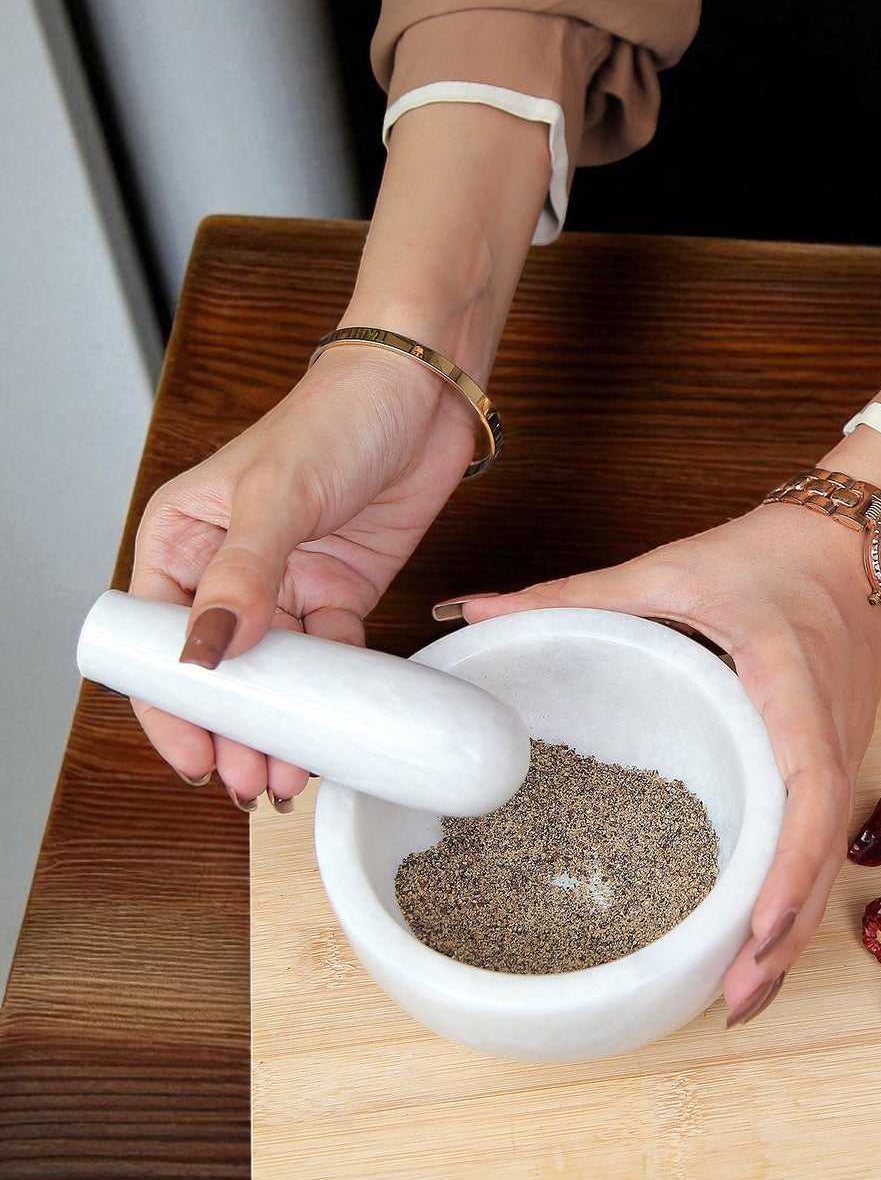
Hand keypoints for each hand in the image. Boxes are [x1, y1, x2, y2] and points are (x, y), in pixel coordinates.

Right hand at [129, 348, 476, 807]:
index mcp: (183, 539)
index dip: (172, 704)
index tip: (196, 757)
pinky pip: (332, 659)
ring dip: (285, 725)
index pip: (158, 638)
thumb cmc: (336, 418)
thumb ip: (242, 579)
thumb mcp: (277, 497)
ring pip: (278, 676)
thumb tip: (205, 655)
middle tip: (254, 785)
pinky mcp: (340, 593)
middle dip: (234, 731)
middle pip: (221, 670)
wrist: (424, 394)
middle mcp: (228, 569)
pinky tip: (339, 730)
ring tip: (293, 777)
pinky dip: (335, 696)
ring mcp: (287, 585)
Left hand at [436, 505, 880, 1021]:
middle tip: (730, 1000)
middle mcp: (831, 736)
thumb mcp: (673, 569)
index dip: (787, 869)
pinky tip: (759, 936)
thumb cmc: (775, 558)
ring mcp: (844, 754)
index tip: (755, 929)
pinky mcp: (836, 761)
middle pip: (820, 855)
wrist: (858, 543)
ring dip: (791, 930)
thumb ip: (575, 594)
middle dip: (783, 935)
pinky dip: (795, 896)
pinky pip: (823, 841)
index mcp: (794, 691)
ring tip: (740, 994)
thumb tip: (472, 611)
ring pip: (827, 861)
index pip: (808, 792)